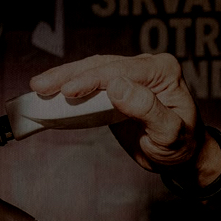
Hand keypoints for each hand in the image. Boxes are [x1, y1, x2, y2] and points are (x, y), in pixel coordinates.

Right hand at [30, 53, 220, 179]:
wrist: (181, 155)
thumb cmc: (180, 146)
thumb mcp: (168, 132)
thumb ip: (146, 108)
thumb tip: (118, 86)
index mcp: (162, 71)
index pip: (119, 71)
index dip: (90, 79)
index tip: (67, 91)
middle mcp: (147, 67)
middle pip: (101, 65)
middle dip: (68, 75)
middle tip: (40, 85)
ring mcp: (131, 75)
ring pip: (92, 70)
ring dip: (64, 77)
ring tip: (39, 86)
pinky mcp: (119, 88)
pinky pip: (92, 84)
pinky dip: (71, 86)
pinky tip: (52, 91)